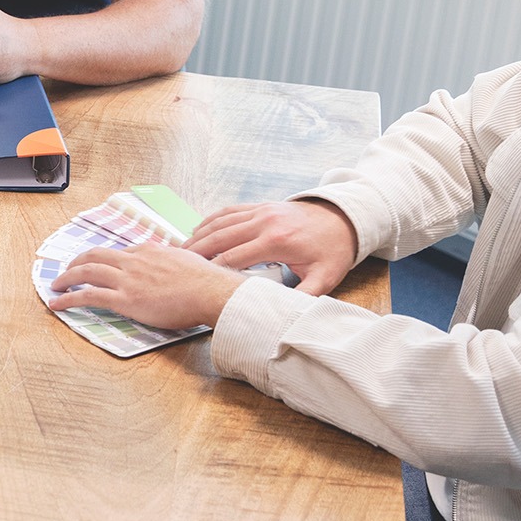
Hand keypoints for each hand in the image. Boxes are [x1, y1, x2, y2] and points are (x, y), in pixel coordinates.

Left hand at [50, 241, 245, 331]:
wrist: (210, 290)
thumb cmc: (206, 281)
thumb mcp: (187, 260)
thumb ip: (173, 260)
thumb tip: (175, 260)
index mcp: (148, 251)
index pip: (118, 253)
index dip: (103, 259)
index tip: (95, 265)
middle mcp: (133, 260)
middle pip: (95, 256)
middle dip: (77, 262)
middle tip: (67, 271)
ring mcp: (127, 279)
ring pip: (87, 272)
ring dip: (67, 278)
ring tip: (56, 285)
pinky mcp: (125, 299)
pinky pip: (88, 296)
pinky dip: (68, 299)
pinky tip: (57, 303)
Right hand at [182, 198, 358, 295]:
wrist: (343, 219)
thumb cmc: (332, 250)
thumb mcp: (324, 277)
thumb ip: (304, 296)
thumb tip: (285, 315)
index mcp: (276, 241)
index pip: (234, 257)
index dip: (213, 269)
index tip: (197, 281)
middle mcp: (264, 222)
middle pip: (220, 237)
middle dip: (197, 251)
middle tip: (177, 264)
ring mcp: (261, 210)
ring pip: (220, 222)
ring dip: (199, 234)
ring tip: (180, 249)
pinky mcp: (260, 205)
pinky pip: (228, 211)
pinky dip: (210, 220)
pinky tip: (198, 229)